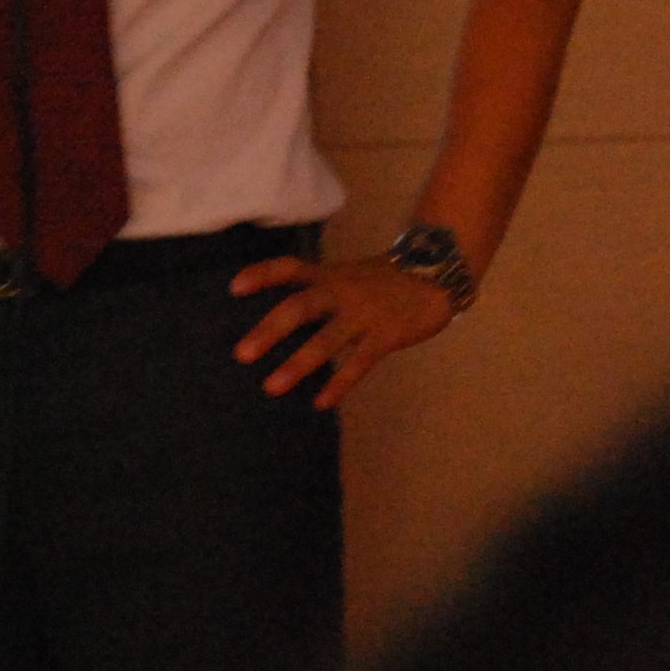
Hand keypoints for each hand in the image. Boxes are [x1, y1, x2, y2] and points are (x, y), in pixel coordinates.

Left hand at [227, 252, 457, 409]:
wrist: (436, 275)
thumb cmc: (384, 281)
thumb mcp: (347, 276)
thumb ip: (319, 291)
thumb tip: (280, 320)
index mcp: (329, 275)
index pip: (290, 268)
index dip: (262, 275)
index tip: (233, 288)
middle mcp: (341, 290)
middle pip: (300, 307)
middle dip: (269, 330)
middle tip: (241, 354)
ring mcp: (363, 313)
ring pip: (326, 339)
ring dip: (298, 363)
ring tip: (271, 386)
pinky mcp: (385, 335)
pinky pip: (358, 362)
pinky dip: (339, 383)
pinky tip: (321, 402)